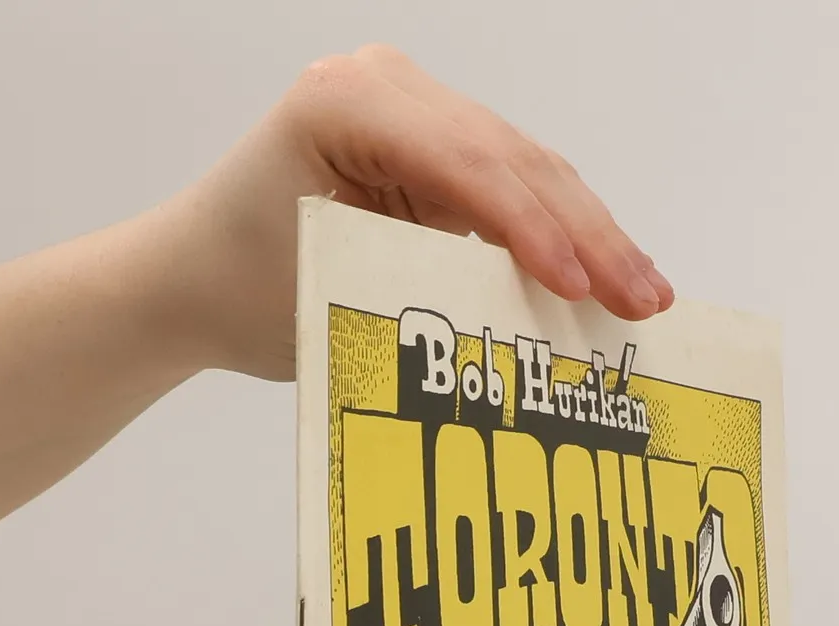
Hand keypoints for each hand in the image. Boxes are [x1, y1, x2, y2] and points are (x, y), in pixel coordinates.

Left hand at [169, 45, 675, 378]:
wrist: (191, 281)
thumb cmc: (240, 290)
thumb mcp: (329, 290)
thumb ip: (425, 290)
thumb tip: (531, 326)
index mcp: (347, 100)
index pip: (466, 162)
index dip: (532, 226)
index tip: (578, 285)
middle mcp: (386, 86)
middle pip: (513, 158)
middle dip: (586, 234)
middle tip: (643, 300)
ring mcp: (415, 112)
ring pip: (529, 169)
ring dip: (592, 234)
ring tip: (647, 295)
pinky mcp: (434, 150)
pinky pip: (515, 186)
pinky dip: (563, 234)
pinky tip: (610, 275)